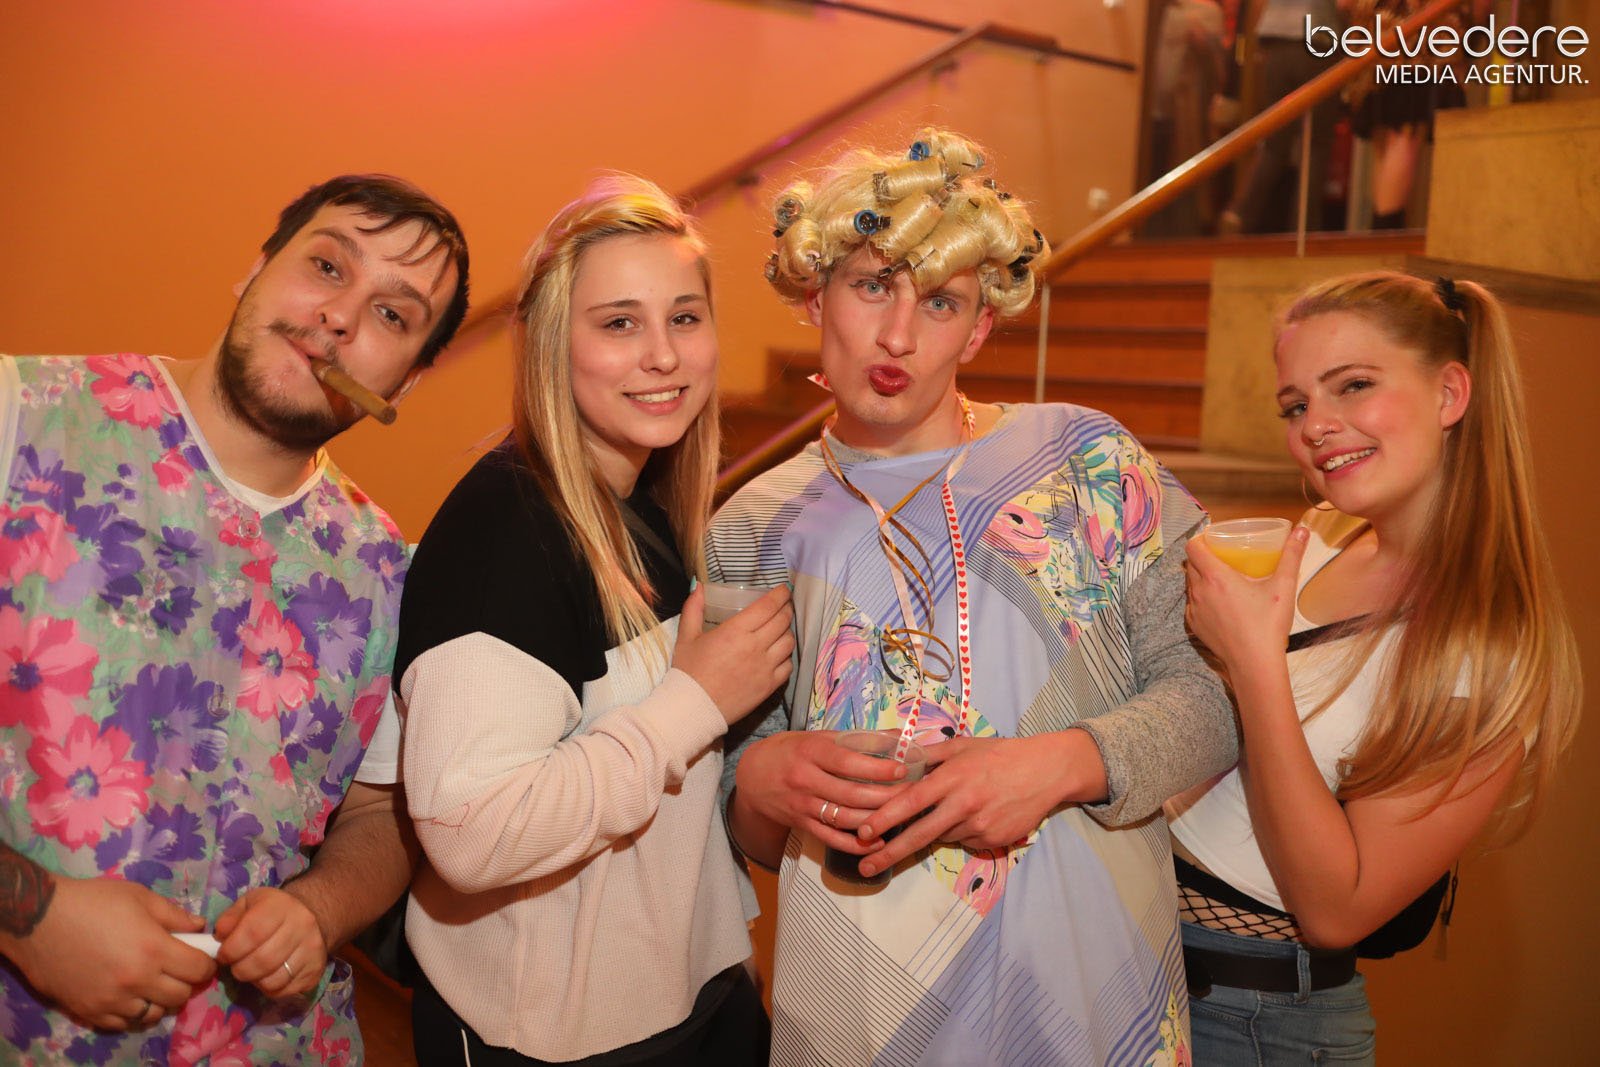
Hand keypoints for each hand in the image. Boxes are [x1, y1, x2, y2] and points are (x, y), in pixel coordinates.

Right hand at [4, 876, 214, 1029]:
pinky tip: (129, 995)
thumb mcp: (140, 897)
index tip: (201, 958)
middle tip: (177, 970)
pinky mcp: (90, 1011)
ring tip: (152, 984)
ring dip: (159, 1000)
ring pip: (153, 1014)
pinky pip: (123, 1023)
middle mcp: (137, 980)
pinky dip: (132, 1012)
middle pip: (180, 996)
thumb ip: (174, 915)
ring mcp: (112, 1000)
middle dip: (186, 983)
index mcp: (154, 949)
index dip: (205, 964)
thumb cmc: (93, 902)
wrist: (39, 921)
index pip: (198, 970)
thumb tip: (199, 927)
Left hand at [214, 887, 325, 997]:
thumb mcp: (249, 904)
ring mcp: (312, 951)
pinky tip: (267, 976)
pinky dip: (269, 989)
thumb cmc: (272, 911)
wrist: (311, 915)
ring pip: (273, 980)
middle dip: (240, 969)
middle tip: (236, 966)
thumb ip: (230, 918)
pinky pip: (283, 991)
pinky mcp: (315, 972)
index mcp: (281, 907)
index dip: (232, 949)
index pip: (253, 933)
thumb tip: (219, 938)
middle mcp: (302, 927)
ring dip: (254, 980)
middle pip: (263, 960)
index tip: (223, 955)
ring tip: (252, 970)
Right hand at [673, 585, 795, 724]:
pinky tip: (778, 654)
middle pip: (783, 621)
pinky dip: (786, 656)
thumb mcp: (686, 637)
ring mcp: (765, 667)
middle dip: (786, 609)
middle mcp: (755, 646)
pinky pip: (788, 666)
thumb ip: (693, 609)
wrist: (693, 709)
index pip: (768, 606)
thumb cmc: (688, 672)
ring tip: (781, 628)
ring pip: (789, 642)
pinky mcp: (769, 686)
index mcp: (735, 631)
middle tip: (783, 605)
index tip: (784, 589)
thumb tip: (698, 585)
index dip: (780, 594)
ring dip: (787, 631)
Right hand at [735, 729, 910, 856]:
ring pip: (844, 818)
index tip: (901, 769)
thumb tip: (896, 736)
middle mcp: (805, 779)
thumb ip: (855, 739)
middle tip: (913, 795)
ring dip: (876, 820)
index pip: (847, 762)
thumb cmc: (791, 751)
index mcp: (810, 752)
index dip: (876, 767)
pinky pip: (832, 838)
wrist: (752, 776)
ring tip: (902, 817)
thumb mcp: (817, 738)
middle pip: (851, 793)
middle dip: (885, 796)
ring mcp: (803, 805)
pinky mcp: (802, 824)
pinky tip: (878, 842)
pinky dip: (856, 844)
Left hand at [853, 733, 1085, 879]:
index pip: (912, 801)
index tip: (864, 832)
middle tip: (865, 865)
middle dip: (890, 852)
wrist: (1046, 771)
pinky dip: (960, 832)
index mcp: (954, 777)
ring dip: (934, 830)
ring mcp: (981, 826)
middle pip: (920, 833)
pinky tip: (975, 814)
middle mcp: (965, 804)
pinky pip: (965, 841)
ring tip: (952, 810)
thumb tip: (895, 758)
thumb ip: (928, 754)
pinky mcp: (994, 841)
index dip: (885, 818)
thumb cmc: (1000, 754)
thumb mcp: (962, 746)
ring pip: (943, 836)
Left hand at [1183, 525, 1309, 674]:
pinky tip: (1219, 602)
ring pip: (1189, 584)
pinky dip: (1201, 597)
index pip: (1192, 547)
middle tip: (1222, 555)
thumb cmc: (1268, 625)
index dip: (1199, 539)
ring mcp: (1194, 610)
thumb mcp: (1283, 586)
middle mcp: (1199, 591)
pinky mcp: (1194, 626)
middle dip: (1202, 556)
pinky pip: (1192, 604)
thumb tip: (1302, 530)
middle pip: (1190, 563)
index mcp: (1215, 577)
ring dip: (1200, 576)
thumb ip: (1292, 555)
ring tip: (1220, 577)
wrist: (1254, 664)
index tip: (1213, 538)